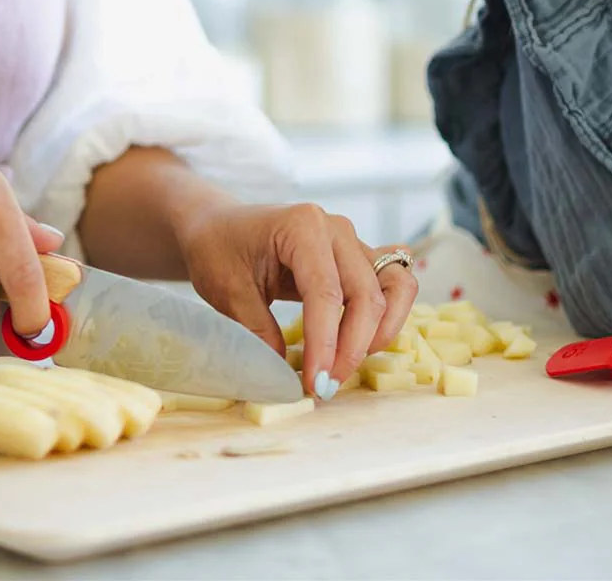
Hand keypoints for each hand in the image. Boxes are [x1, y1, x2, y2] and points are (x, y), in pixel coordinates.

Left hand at [176, 202, 417, 400]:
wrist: (219, 225)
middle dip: (351, 348)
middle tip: (324, 386)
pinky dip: (389, 314)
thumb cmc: (220, 249)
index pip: (326, 293)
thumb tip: (284, 378)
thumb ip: (258, 331)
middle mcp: (336, 229)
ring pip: (391, 288)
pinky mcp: (358, 258)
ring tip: (346, 365)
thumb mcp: (227, 291)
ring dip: (378, 333)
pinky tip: (367, 341)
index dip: (325, 344)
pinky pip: (393, 282)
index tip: (315, 385)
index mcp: (303, 226)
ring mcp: (352, 241)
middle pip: (366, 295)